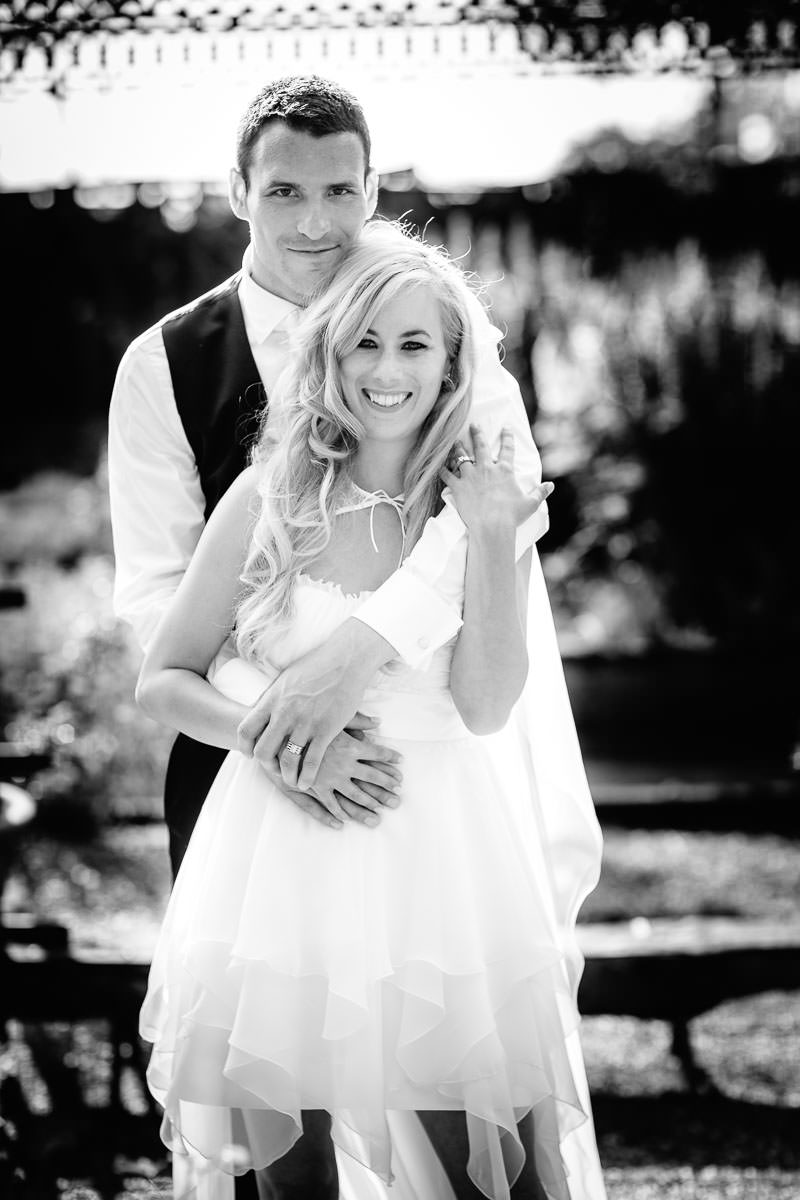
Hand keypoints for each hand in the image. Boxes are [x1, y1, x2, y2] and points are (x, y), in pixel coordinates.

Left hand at [236, 619, 393, 789]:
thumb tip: (264, 706)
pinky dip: (307, 776)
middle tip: (274, 771)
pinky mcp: (326, 730)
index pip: (246, 729)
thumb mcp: (287, 678)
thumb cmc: (318, 665)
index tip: (250, 755)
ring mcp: (305, 723)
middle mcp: (284, 713)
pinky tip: (307, 782)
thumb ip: (274, 696)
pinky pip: (312, 761)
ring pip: (288, 760)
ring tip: (292, 782)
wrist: (345, 659)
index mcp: (272, 699)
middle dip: (266, 766)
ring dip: (288, 776)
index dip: (245, 747)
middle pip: (263, 750)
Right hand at [252, 717, 401, 829]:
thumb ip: (356, 720)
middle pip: (371, 779)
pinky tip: (342, 824)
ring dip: (367, 808)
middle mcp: (343, 764)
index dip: (390, 760)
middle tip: (398, 800)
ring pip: (353, 797)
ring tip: (378, 819)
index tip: (401, 765)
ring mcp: (328, 778)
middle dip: (386, 790)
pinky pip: (326, 805)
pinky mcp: (311, 787)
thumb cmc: (304, 721)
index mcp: (350, 745)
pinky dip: (334, 815)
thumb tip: (377, 721)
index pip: (377, 753)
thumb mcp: (331, 717)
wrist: (275, 732)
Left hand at [440, 425, 552, 533]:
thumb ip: (540, 492)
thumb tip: (551, 486)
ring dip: (458, 449)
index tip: (506, 428)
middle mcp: (486, 468)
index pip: (507, 449)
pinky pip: (447, 476)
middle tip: (473, 425)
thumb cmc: (511, 516)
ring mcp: (470, 476)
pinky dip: (442, 471)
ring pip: (461, 457)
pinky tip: (439, 466)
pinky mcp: (458, 487)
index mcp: (504, 470)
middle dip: (477, 433)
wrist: (492, 525)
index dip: (507, 437)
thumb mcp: (530, 503)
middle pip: (481, 446)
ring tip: (455, 442)